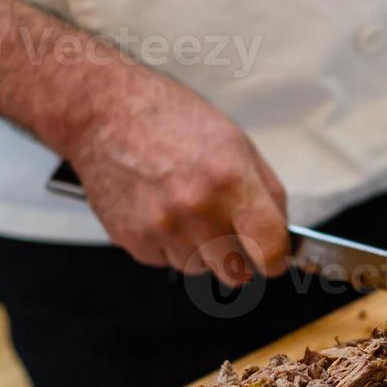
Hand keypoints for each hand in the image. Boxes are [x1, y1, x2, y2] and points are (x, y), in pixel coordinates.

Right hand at [61, 64, 288, 286]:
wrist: (104, 112)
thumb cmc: (173, 120)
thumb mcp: (238, 143)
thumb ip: (267, 194)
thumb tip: (282, 236)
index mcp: (230, 180)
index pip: (270, 250)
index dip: (277, 259)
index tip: (274, 257)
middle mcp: (196, 208)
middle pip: (236, 273)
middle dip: (239, 258)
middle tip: (230, 231)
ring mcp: (161, 227)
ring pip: (200, 269)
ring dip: (201, 250)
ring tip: (186, 207)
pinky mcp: (132, 239)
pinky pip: (165, 261)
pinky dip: (168, 244)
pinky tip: (160, 209)